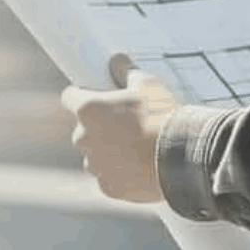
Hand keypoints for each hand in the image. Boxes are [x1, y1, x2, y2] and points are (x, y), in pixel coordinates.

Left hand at [60, 54, 179, 203]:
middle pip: (84, 129)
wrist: (180, 155)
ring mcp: (95, 164)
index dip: (81, 94)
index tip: (92, 95)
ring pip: (96, 155)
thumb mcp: (148, 85)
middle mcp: (84, 138)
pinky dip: (121, 171)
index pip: (69, 97)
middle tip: (126, 122)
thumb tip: (118, 63)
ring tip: (136, 146)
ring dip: (109, 151)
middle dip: (100, 126)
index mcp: (88, 110)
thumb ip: (127, 73)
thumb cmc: (162, 116)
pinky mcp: (108, 186)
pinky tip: (141, 164)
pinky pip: (109, 176)